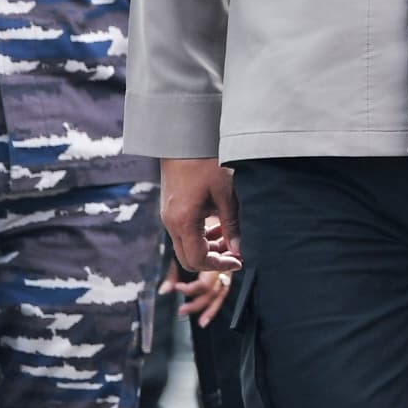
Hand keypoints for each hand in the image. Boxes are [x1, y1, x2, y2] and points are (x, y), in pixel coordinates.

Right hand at [161, 159, 241, 323]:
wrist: (183, 142)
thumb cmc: (206, 163)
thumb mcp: (225, 193)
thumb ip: (232, 223)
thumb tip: (239, 248)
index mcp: (184, 222)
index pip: (198, 259)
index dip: (219, 265)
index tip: (239, 261)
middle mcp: (171, 223)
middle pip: (188, 258)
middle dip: (213, 260)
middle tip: (236, 254)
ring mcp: (169, 217)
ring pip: (186, 246)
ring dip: (208, 248)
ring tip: (232, 239)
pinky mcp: (171, 210)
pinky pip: (185, 233)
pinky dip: (201, 236)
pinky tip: (219, 227)